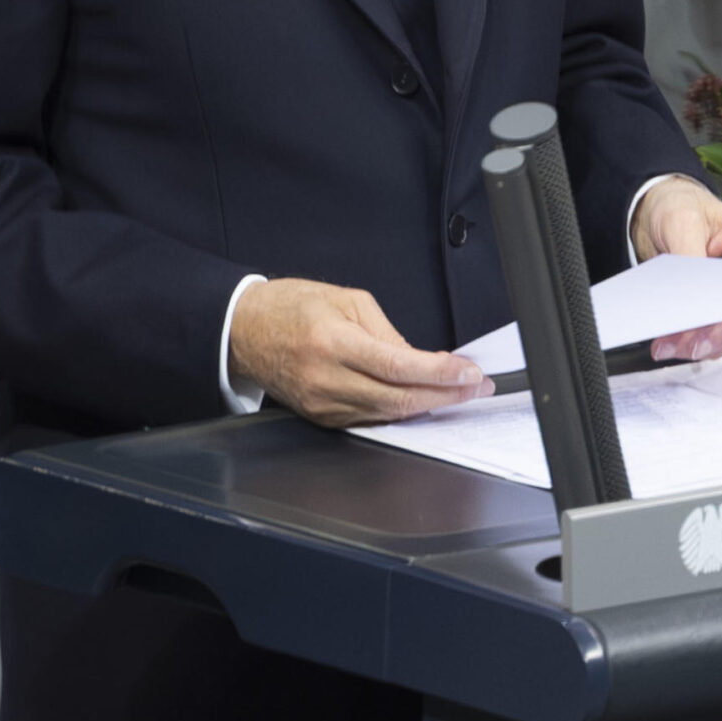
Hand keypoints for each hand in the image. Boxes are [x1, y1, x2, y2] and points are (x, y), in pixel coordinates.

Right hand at [229, 278, 492, 427]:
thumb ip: (387, 333)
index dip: (439, 374)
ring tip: (459, 393)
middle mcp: (326, 378)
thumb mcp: (346, 301)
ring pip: (387, 414)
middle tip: (477, 387)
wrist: (245, 332)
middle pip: (397, 398)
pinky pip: (370, 419)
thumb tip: (422, 361)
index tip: (469, 373)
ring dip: (428, 405)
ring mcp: (322, 404)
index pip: (397, 366)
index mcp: (332, 341)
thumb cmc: (292, 307)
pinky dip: (401, 411)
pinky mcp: (320, 418)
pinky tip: (423, 400)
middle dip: (445, 395)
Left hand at [632, 175, 721, 362]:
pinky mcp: (717, 307)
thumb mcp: (680, 222)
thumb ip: (690, 257)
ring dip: (700, 343)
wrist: (659, 214)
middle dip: (721, 333)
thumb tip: (694, 295)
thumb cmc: (678, 207)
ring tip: (669, 346)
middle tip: (694, 345)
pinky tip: (668, 343)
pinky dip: (688, 341)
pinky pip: (710, 333)